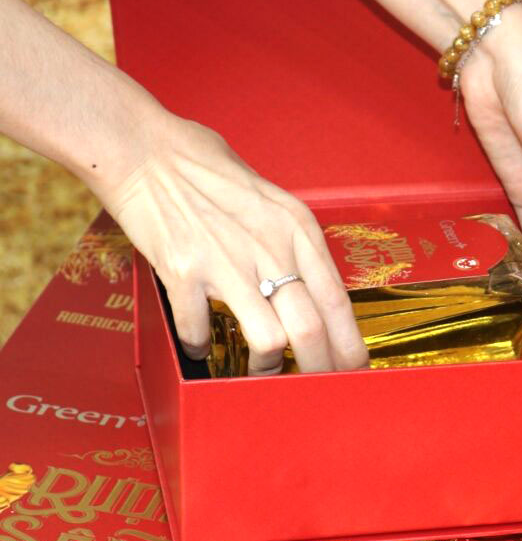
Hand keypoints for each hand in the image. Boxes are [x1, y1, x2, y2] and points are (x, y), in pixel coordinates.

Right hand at [95, 115, 368, 374]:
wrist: (148, 151)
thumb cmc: (209, 170)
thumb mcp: (274, 200)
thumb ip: (294, 244)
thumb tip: (312, 292)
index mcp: (298, 229)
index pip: (338, 301)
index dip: (350, 344)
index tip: (355, 369)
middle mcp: (271, 247)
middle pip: (311, 330)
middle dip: (319, 371)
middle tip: (316, 389)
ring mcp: (228, 262)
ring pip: (268, 340)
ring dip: (264, 368)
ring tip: (258, 370)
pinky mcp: (185, 272)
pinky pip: (200, 331)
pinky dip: (200, 347)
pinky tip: (200, 344)